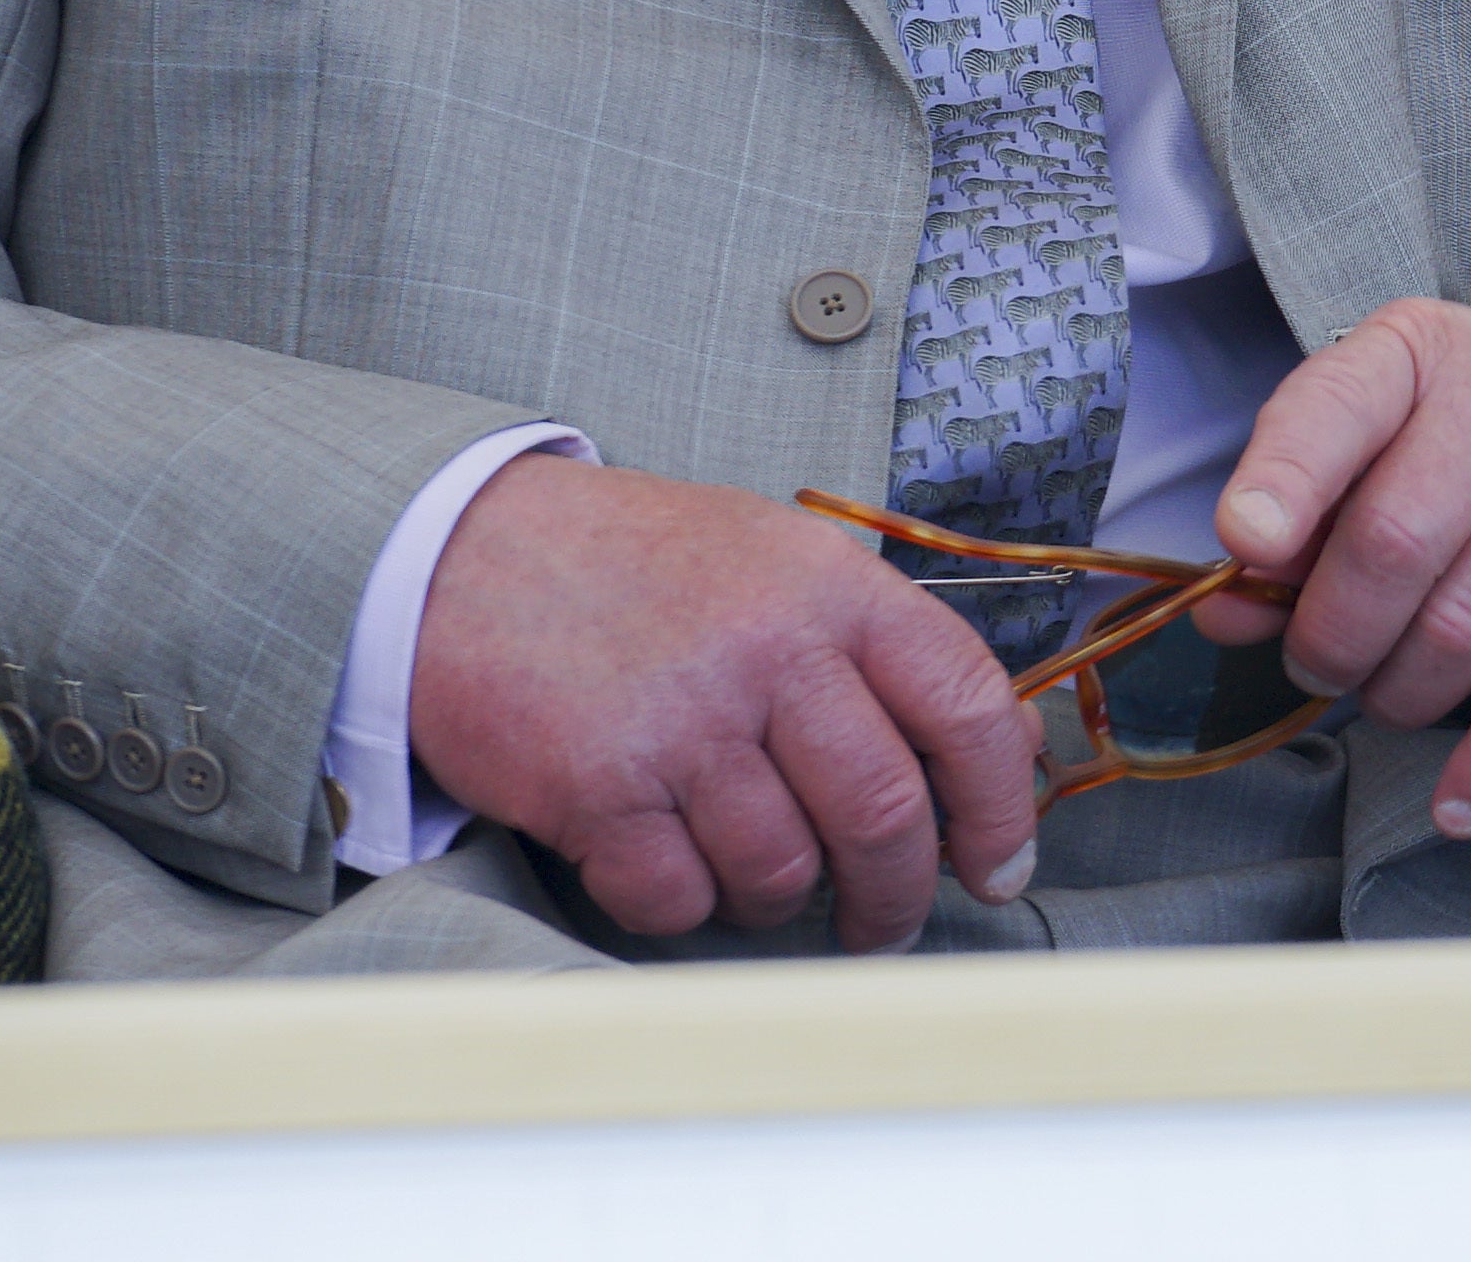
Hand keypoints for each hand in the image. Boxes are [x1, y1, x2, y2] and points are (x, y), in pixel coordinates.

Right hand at [409, 453, 1035, 950]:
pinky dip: (683, 906)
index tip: (998, 866)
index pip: (966, 705)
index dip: (1000, 806)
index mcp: (834, 588)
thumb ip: (888, 651)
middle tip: (881, 920)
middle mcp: (770, 650)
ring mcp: (682, 721)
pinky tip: (667, 861)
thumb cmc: (639, 568)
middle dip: (896, 895)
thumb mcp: (782, 567)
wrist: (463, 551)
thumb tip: (1008, 749)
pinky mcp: (597, 787)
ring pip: (784, 872)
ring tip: (752, 871)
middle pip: (885, 814)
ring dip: (779, 901)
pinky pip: (678, 898)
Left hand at [1200, 303, 1470, 842]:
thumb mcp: (1389, 433)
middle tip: (1317, 661)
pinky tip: (1456, 803)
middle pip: (1393, 542)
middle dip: (1331, 634)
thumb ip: (1300, 516)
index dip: (1284, 481)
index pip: (1336, 407)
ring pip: (1460, 629)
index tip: (1245, 545)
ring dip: (1399, 692)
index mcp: (1418, 355)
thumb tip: (1226, 614)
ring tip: (1388, 688)